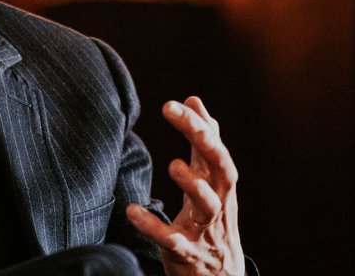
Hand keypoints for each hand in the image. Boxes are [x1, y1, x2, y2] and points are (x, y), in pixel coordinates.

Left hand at [128, 96, 245, 275]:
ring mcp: (206, 230)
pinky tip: (132, 210)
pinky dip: (154, 227)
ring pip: (209, 206)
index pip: (216, 148)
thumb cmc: (214, 221)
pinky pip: (173, 241)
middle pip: (220, 169)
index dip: (200, 125)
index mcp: (222, 184)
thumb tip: (195, 100)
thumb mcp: (211, 181)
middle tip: (175, 112)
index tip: (176, 103)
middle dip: (202, 139)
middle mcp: (219, 204)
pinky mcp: (188, 254)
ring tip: (173, 165)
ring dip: (194, 185)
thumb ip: (202, 142)